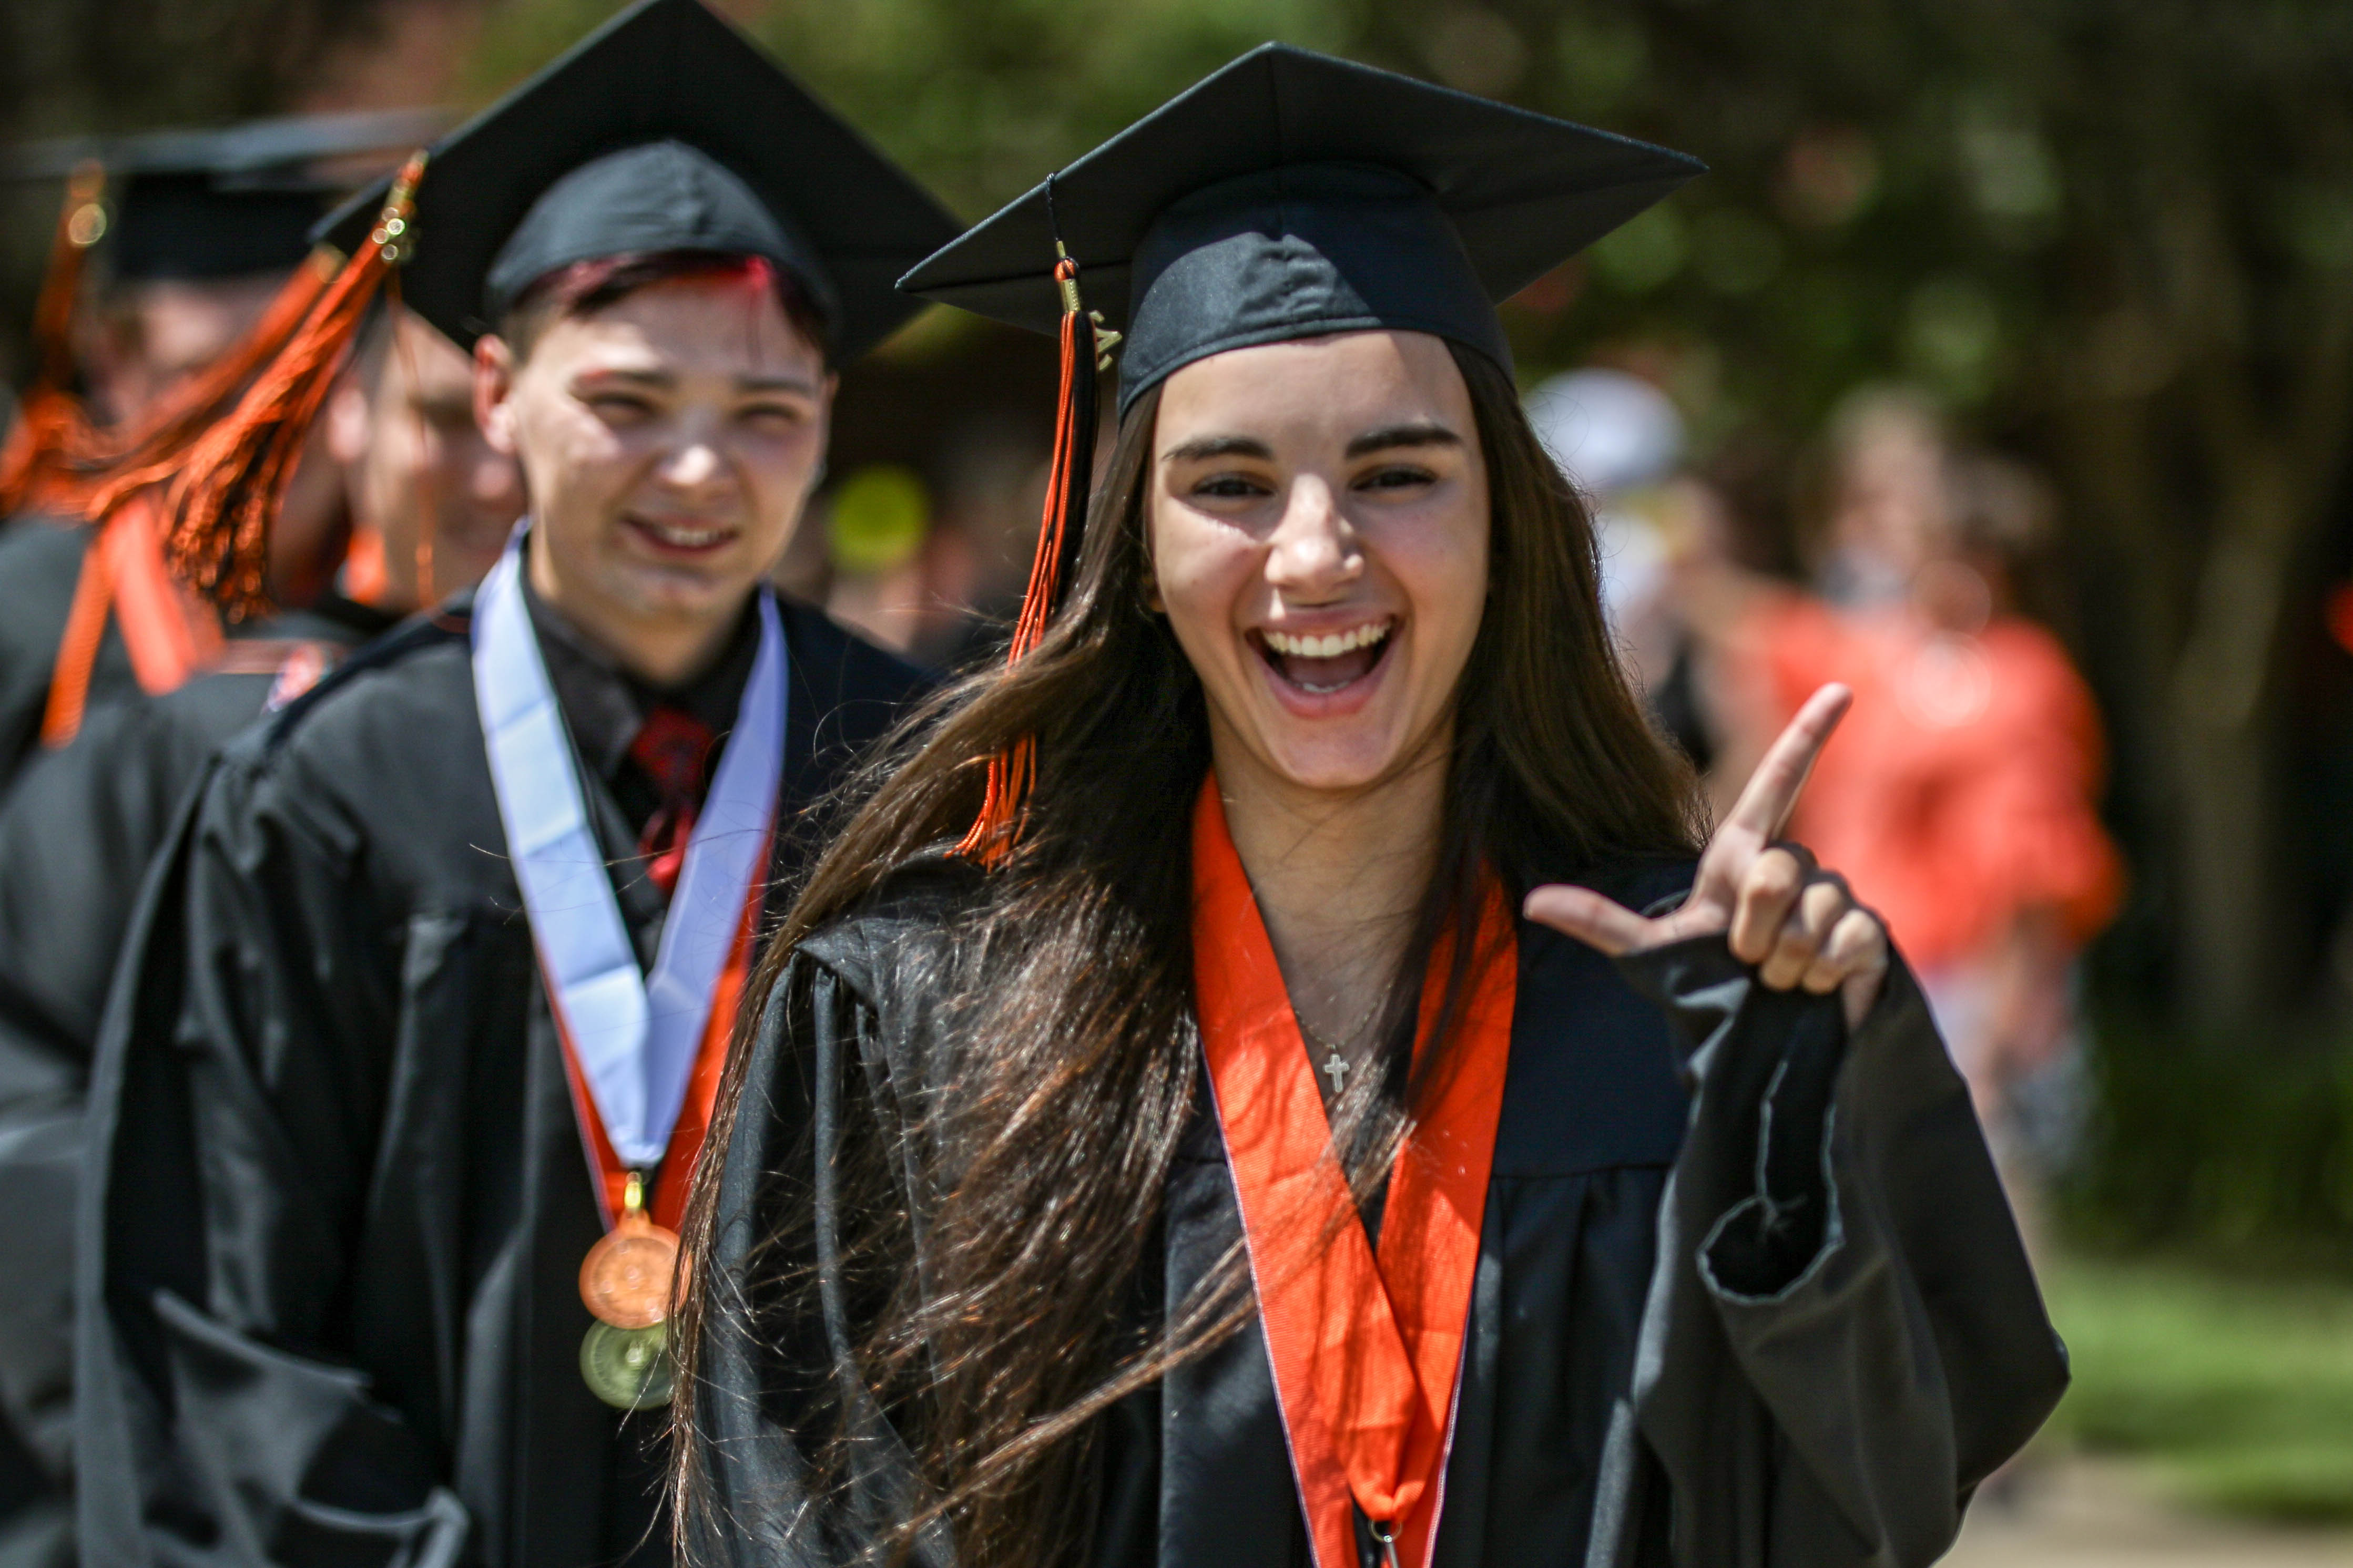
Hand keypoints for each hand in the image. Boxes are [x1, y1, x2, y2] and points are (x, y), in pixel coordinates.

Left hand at [1525, 684, 1889, 1027]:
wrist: (1758, 1039)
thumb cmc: (1705, 983)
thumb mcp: (1650, 949)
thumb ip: (1598, 921)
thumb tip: (1530, 902)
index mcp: (1744, 854)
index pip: (1778, 782)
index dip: (1808, 735)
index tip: (1840, 689)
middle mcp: (1794, 863)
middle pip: (1777, 873)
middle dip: (1754, 929)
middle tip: (1746, 960)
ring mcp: (1835, 896)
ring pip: (1815, 912)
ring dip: (1789, 960)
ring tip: (1780, 979)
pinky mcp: (1869, 933)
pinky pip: (1849, 939)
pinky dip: (1827, 972)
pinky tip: (1818, 986)